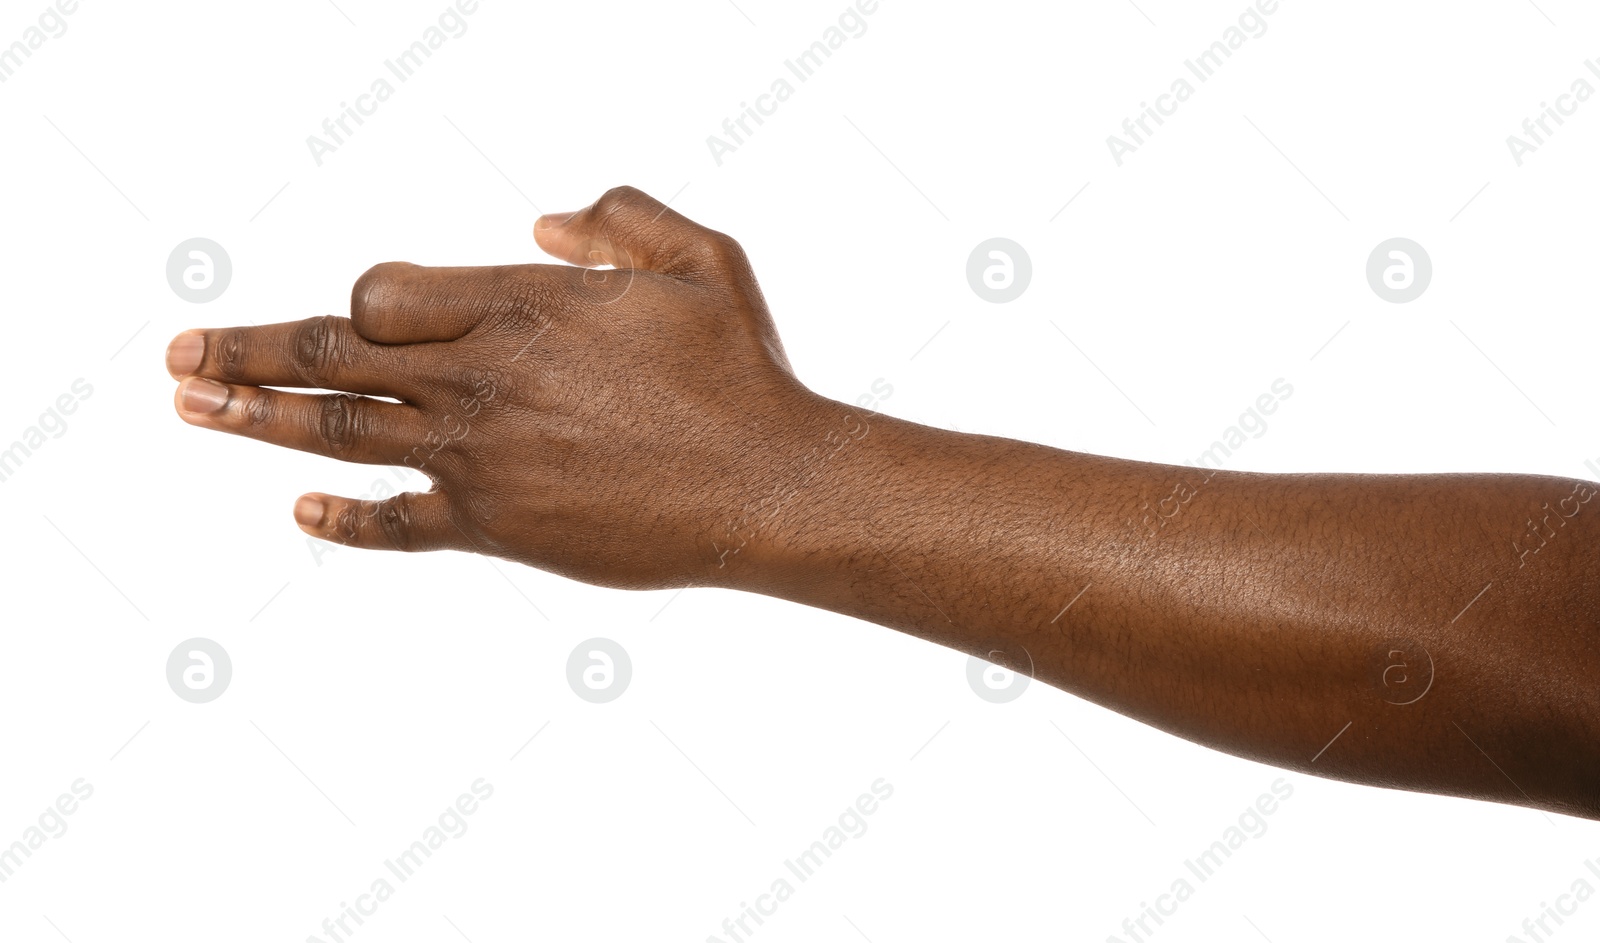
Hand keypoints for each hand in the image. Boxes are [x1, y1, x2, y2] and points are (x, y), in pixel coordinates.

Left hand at [165, 186, 834, 588]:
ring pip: (338, 433)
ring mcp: (479, 458)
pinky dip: (342, 522)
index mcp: (519, 305)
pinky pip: (396, 525)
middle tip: (175, 352)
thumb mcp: (700, 259)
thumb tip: (543, 222)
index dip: (359, 302)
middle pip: (330, 358)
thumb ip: (618, 218)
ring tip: (189, 407)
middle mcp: (480, 379)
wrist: (767, 487)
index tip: (361, 314)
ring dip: (254, 420)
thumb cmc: (742, 370)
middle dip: (243, 351)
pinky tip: (298, 514)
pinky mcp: (496, 529)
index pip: (380, 294)